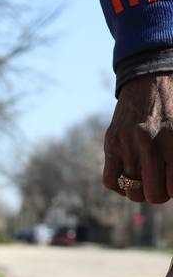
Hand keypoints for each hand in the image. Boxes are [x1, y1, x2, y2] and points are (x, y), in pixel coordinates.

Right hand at [104, 74, 172, 202]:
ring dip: (139, 191)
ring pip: (132, 190)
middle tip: (160, 185)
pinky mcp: (111, 143)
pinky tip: (127, 181)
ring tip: (145, 181)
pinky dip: (119, 187)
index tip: (171, 184)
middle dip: (158, 195)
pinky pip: (110, 180)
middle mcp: (151, 145)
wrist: (150, 82)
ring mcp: (128, 145)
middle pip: (153, 194)